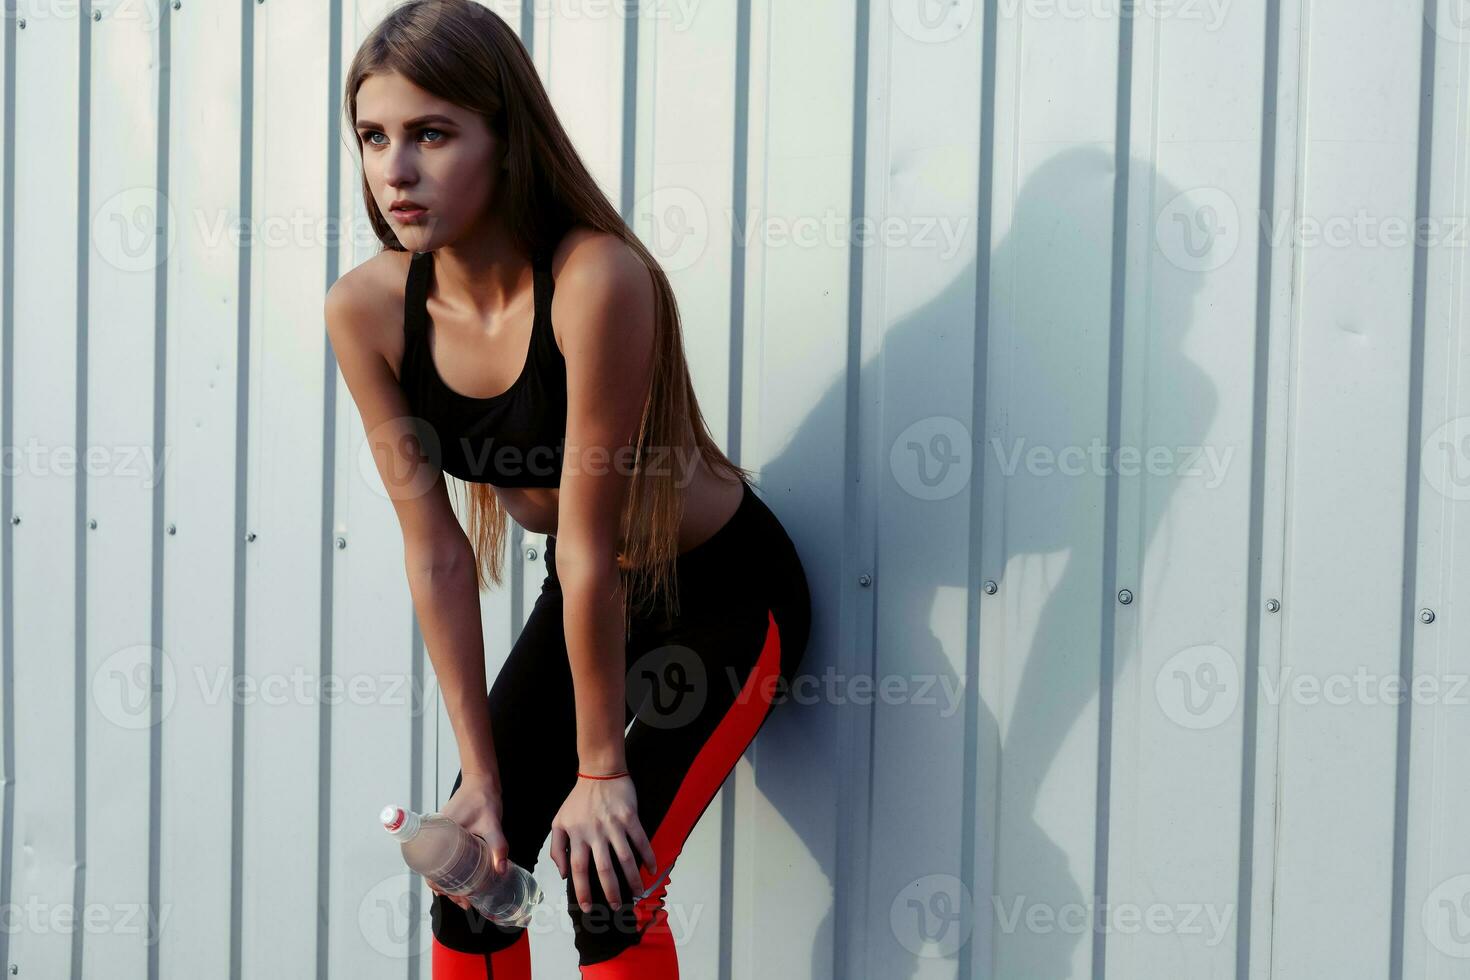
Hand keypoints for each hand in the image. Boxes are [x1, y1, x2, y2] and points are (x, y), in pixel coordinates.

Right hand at [428, 772, 508, 911]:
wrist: (481, 781)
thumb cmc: (482, 798)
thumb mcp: (491, 823)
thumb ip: (497, 846)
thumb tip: (500, 870)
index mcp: (437, 835)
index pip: (430, 869)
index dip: (440, 886)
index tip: (456, 896)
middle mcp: (435, 838)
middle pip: (435, 871)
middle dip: (448, 890)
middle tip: (465, 901)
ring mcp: (441, 838)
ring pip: (440, 866)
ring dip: (451, 882)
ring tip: (466, 896)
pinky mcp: (449, 837)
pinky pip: (446, 858)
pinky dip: (453, 871)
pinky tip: (464, 880)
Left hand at [550, 774, 657, 911]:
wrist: (600, 771)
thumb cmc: (579, 798)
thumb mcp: (559, 821)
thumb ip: (556, 848)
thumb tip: (563, 874)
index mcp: (576, 836)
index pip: (578, 869)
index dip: (582, 890)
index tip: (587, 907)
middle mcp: (594, 833)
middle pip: (603, 869)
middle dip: (611, 891)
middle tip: (617, 906)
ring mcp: (613, 825)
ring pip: (625, 858)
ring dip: (633, 878)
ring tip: (638, 893)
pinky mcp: (630, 817)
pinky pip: (641, 841)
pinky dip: (648, 856)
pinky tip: (652, 869)